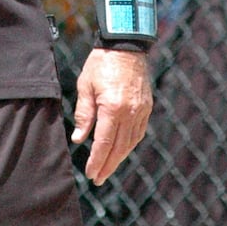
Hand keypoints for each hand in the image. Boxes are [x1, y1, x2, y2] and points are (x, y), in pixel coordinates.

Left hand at [71, 47, 150, 184]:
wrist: (126, 46)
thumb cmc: (101, 64)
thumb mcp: (85, 86)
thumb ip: (84, 115)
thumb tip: (80, 139)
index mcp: (112, 108)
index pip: (104, 143)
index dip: (97, 161)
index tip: (90, 174)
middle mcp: (130, 112)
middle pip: (119, 148)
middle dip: (108, 166)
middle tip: (98, 179)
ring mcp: (141, 110)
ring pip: (131, 142)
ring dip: (119, 158)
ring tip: (108, 169)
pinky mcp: (146, 106)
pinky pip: (139, 132)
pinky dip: (129, 144)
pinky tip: (122, 150)